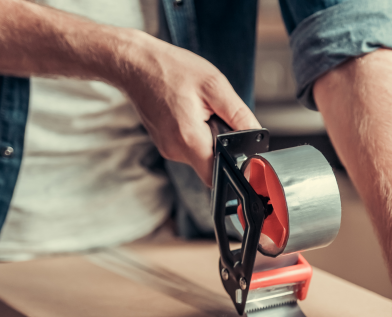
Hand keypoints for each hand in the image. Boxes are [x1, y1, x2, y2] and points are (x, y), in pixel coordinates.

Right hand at [114, 31, 259, 184]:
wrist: (134, 64)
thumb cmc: (169, 69)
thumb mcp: (214, 86)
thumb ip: (239, 115)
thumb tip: (257, 136)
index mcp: (189, 139)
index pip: (217, 176)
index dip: (233, 169)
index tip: (239, 154)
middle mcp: (175, 150)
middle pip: (210, 165)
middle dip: (221, 146)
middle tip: (216, 118)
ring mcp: (167, 148)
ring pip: (200, 155)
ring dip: (208, 137)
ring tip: (200, 110)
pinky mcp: (165, 143)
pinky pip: (189, 146)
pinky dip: (196, 132)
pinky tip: (190, 112)